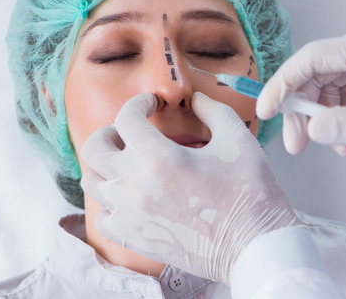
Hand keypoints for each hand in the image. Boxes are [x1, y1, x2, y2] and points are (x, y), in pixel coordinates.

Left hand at [80, 92, 299, 284]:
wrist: (253, 246)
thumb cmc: (250, 193)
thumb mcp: (238, 140)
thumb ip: (212, 110)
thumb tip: (196, 99)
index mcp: (158, 158)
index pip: (127, 118)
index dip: (139, 103)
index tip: (152, 104)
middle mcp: (135, 186)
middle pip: (94, 148)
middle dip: (110, 131)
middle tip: (132, 131)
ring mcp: (130, 216)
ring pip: (92, 182)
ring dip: (105, 165)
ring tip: (127, 161)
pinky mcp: (135, 239)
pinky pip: (102, 217)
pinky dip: (109, 203)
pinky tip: (131, 196)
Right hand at [257, 18, 345, 154]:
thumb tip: (312, 128)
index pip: (313, 57)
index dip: (284, 84)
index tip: (266, 111)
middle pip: (319, 68)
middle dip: (303, 106)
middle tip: (297, 144)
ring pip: (333, 76)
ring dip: (324, 111)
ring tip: (329, 146)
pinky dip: (344, 107)